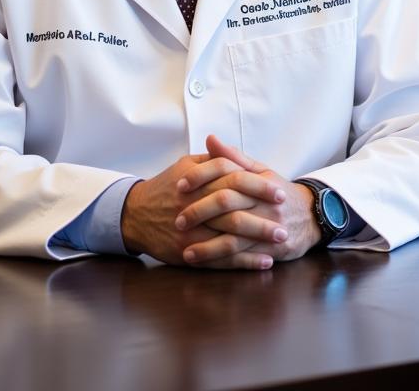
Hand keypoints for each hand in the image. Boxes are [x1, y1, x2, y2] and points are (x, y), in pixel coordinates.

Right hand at [120, 150, 286, 268]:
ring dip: (257, 241)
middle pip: (234, 209)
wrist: (133, 214)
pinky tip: (263, 263)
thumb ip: (213, 159)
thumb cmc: (166, 187)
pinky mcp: (187, 253)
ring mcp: (191, 232)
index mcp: (197, 181)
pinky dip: (243, 263)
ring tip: (280, 242)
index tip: (278, 190)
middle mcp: (194, 206)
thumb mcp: (186, 165)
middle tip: (285, 221)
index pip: (233, 179)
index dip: (258, 185)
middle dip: (262, 216)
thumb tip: (237, 154)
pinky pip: (219, 260)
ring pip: (228, 237)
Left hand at [174, 135, 321, 265]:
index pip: (227, 172)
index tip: (180, 185)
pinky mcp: (271, 250)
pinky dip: (221, 260)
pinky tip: (202, 262)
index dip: (201, 177)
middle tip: (178, 220)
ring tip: (185, 250)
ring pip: (233, 235)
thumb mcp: (260, 171)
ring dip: (206, 245)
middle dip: (199, 211)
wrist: (311, 216)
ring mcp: (268, 227)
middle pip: (227, 203)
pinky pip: (243, 257)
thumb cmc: (277, 192)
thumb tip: (210, 139)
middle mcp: (264, 202)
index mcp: (259, 179)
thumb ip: (234, 158)